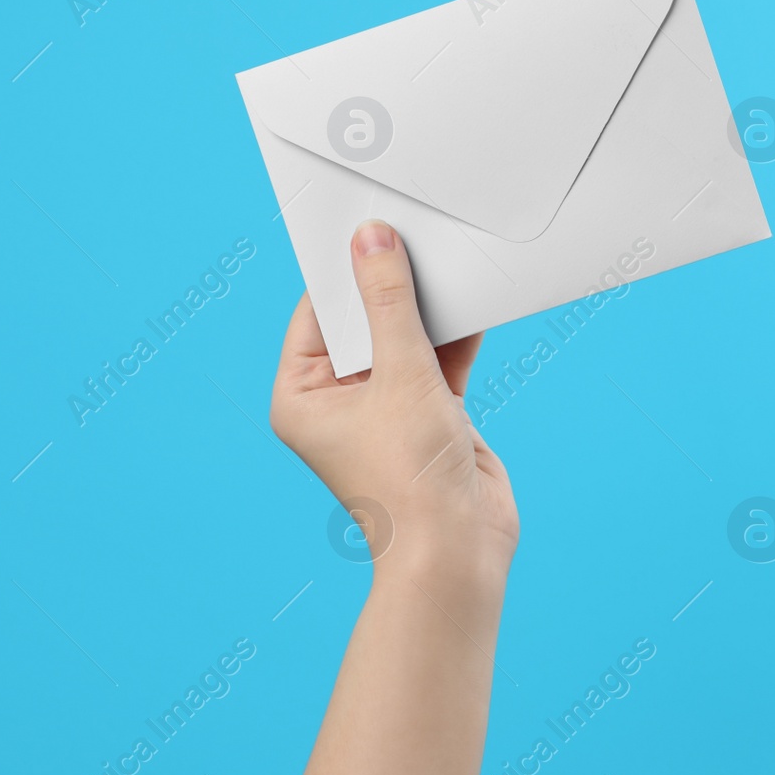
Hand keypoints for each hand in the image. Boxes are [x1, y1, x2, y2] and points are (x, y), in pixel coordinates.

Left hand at [270, 219, 518, 592]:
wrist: (459, 550)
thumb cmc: (410, 479)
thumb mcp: (401, 373)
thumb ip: (390, 302)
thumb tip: (372, 242)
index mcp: (302, 396)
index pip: (317, 313)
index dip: (341, 270)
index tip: (366, 224)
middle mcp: (339, 401)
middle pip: (363, 322)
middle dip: (390, 285)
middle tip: (412, 234)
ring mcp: (386, 407)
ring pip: (404, 339)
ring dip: (427, 309)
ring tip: (446, 260)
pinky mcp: (429, 414)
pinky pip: (438, 359)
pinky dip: (455, 336)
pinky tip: (472, 302)